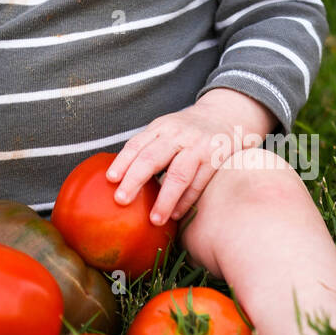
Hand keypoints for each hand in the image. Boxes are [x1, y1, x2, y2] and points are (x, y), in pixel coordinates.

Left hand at [104, 89, 276, 224]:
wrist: (225, 115)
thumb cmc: (186, 130)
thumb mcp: (166, 129)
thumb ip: (148, 146)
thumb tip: (120, 178)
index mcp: (161, 127)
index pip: (137, 144)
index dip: (122, 161)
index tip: (110, 179)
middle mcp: (178, 135)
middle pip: (152, 157)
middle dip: (135, 179)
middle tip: (121, 200)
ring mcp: (198, 147)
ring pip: (178, 173)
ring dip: (165, 198)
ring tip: (154, 219)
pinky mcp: (215, 160)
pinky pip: (198, 183)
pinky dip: (186, 201)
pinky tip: (175, 215)